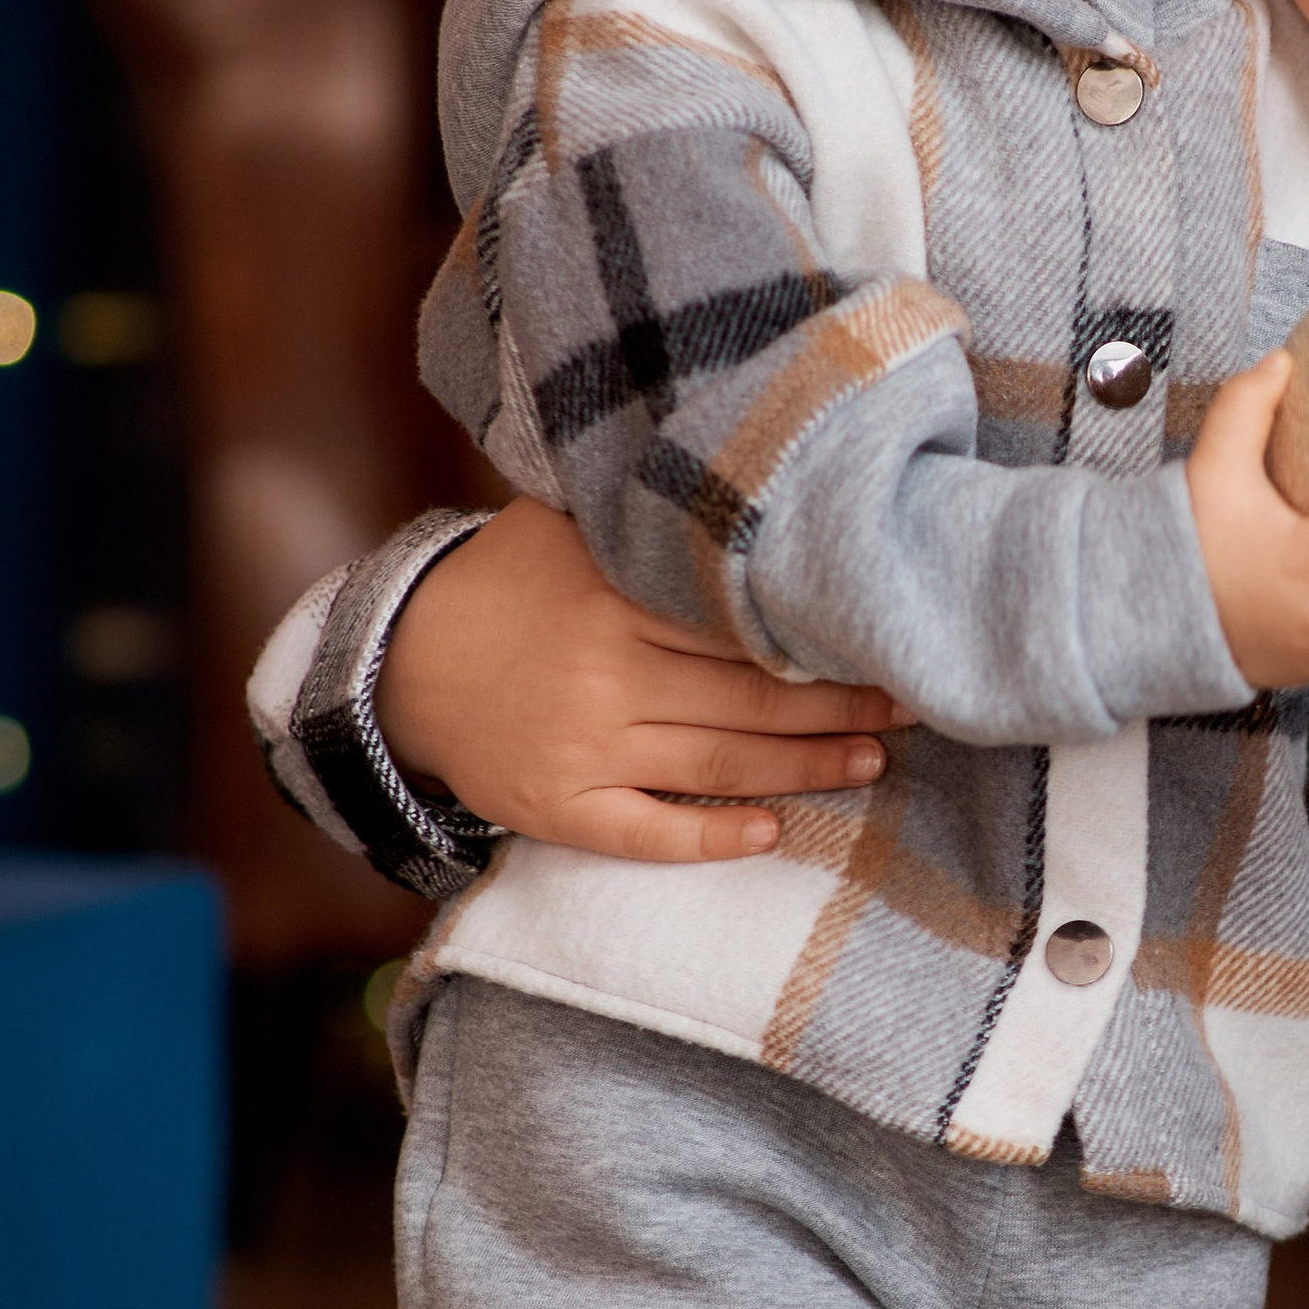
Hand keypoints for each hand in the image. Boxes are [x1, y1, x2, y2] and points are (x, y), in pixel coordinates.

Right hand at [379, 498, 908, 863]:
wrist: (396, 667)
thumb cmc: (502, 587)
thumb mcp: (560, 526)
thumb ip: (639, 512)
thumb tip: (744, 471)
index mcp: (612, 598)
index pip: (738, 623)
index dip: (818, 636)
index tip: (885, 634)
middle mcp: (603, 674)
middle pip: (748, 697)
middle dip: (840, 703)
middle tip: (912, 702)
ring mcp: (582, 748)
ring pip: (718, 765)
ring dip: (804, 767)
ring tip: (872, 760)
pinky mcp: (558, 809)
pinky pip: (648, 834)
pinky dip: (712, 837)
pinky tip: (772, 833)